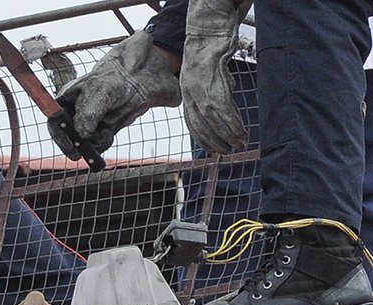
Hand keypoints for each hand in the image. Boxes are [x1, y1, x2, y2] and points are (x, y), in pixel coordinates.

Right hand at [48, 30, 180, 160]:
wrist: (134, 83)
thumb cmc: (112, 80)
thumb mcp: (99, 92)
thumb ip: (88, 113)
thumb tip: (82, 135)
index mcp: (65, 101)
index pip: (55, 122)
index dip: (59, 136)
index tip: (69, 146)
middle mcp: (72, 115)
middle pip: (66, 138)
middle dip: (75, 147)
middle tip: (80, 155)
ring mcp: (85, 125)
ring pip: (83, 144)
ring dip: (93, 143)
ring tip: (106, 131)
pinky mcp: (97, 133)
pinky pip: (96, 146)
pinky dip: (103, 142)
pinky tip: (110, 132)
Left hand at [180, 0, 252, 153]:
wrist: (207, 29)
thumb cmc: (208, 51)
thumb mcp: (206, 75)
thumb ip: (212, 91)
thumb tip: (223, 106)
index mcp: (186, 92)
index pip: (192, 123)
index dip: (203, 138)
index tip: (213, 150)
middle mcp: (189, 93)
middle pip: (201, 125)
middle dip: (216, 141)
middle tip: (228, 151)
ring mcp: (200, 88)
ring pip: (213, 119)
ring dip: (227, 134)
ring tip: (239, 143)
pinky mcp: (213, 81)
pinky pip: (223, 108)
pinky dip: (232, 121)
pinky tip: (241, 130)